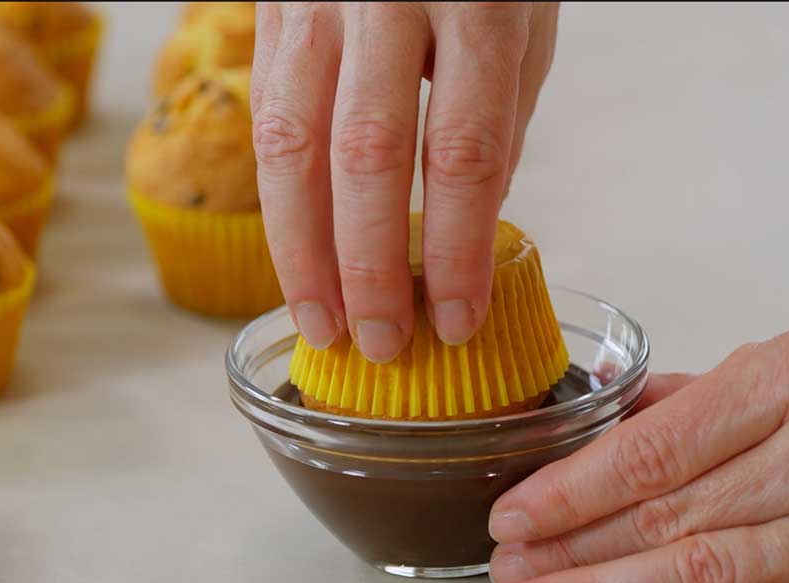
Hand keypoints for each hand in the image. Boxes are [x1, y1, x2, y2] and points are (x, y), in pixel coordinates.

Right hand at [251, 2, 558, 361]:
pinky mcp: (274, 6)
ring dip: (302, 248)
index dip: (457, 248)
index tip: (454, 320)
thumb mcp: (523, 24)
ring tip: (320, 321)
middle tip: (378, 344)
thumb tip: (465, 225)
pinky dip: (278, 197)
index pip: (465, 152)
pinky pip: (265, 114)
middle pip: (367, 156)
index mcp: (481, 4)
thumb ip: (494, 121)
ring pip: (292, 142)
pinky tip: (294, 252)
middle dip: (369, 266)